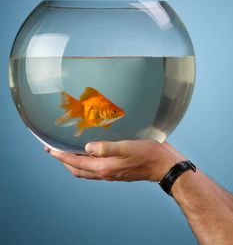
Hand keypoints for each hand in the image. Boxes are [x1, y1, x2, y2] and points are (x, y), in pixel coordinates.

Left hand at [45, 139, 184, 181]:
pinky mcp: (118, 169)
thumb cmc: (148, 155)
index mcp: (104, 167)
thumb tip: (86, 147)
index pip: (76, 162)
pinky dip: (87, 162)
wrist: (164, 165)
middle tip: (54, 150)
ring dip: (74, 162)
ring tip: (67, 151)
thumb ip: (106, 148)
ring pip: (86, 170)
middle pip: (78, 169)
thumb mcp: (126, 148)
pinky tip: (90, 152)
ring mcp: (111, 172)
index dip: (62, 156)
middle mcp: (105, 172)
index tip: (50, 149)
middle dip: (64, 160)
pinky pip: (95, 168)